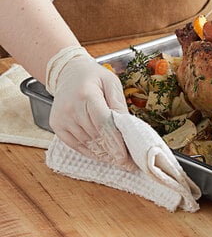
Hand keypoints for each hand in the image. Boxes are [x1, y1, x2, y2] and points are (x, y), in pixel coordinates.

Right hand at [46, 46, 131, 167]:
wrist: (68, 73)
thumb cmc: (94, 77)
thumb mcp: (112, 83)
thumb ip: (119, 104)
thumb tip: (128, 127)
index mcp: (87, 95)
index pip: (103, 123)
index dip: (114, 142)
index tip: (124, 156)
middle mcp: (71, 108)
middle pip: (96, 136)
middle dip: (113, 152)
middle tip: (129, 163)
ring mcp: (62, 118)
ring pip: (86, 143)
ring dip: (103, 154)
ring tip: (119, 161)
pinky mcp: (57, 126)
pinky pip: (75, 145)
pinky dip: (90, 152)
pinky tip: (103, 157)